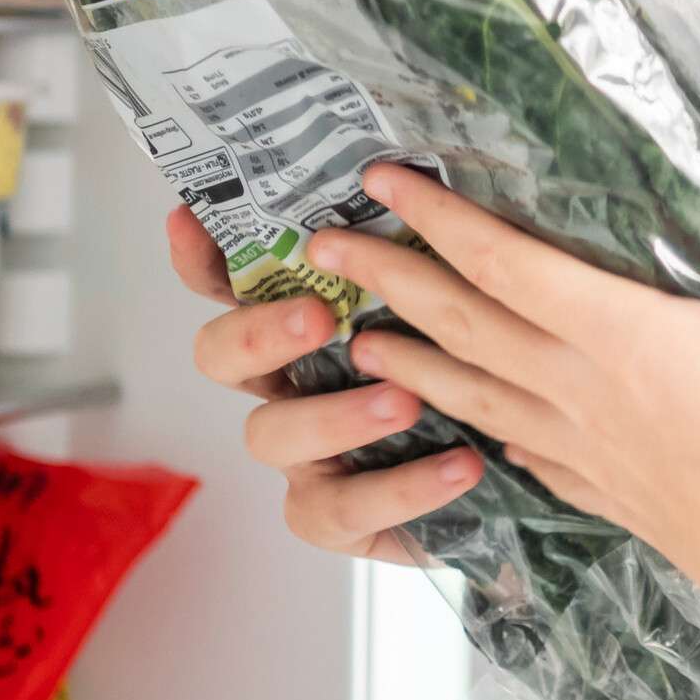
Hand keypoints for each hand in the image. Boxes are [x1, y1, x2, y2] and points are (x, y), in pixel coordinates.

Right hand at [167, 205, 487, 564]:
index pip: (227, 282)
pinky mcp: (336, 517)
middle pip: (220, 356)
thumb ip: (421, 257)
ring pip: (274, 437)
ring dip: (335, 417)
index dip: (200, 255)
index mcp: (298, 323)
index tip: (190, 218)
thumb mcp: (448, 303)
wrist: (509, 469)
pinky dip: (402, 490)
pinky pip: (342, 511)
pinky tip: (462, 465)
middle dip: (258, 332)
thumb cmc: (466, 368)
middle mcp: (283, 385)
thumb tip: (428, 181)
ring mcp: (301, 455)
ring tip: (405, 402)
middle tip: (317, 316)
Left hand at [312, 85, 699, 699]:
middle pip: (462, 327)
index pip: (503, 265)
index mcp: (623, 340)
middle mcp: (585, 396)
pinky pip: (520, 453)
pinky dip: (479, 429)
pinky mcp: (611, 496)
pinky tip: (472, 427)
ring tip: (358, 338)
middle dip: (388, 280)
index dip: (437, 217)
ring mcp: (590, 454)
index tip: (380, 181)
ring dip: (408, 362)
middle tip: (322, 245)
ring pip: (474, 397)